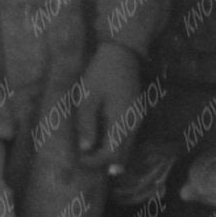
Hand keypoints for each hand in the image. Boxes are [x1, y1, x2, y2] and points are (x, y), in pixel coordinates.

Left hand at [73, 45, 143, 167]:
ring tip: (93, 158)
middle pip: (122, 155)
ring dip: (112, 156)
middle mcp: (133, 125)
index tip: (78, 159)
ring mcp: (137, 120)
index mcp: (121, 122)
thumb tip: (85, 149)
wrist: (123, 54)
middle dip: (103, 162)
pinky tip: (105, 144)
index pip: (111, 153)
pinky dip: (118, 146)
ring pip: (128, 148)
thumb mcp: (88, 98)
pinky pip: (129, 138)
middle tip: (84, 162)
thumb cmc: (101, 73)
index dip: (94, 161)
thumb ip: (86, 124)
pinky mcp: (137, 115)